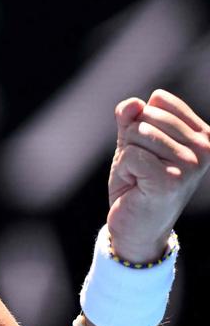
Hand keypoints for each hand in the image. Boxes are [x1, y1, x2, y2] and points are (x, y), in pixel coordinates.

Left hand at [108, 89, 209, 261]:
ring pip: (137, 132)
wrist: (136, 226)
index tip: (149, 149)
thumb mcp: (132, 142)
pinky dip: (123, 169)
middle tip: (141, 167)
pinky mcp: (172, 179)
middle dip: (131, 140)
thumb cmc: (137, 181)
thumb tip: (134, 103)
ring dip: (127, 156)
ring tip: (139, 176)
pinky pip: (131, 154)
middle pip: (146, 115)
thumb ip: (130, 117)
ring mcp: (191, 164)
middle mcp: (205, 148)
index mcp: (203, 135)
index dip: (140, 121)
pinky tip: (136, 186)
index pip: (160, 100)